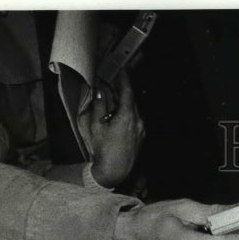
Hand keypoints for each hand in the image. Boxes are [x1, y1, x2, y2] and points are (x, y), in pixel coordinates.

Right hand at [79, 70, 144, 188]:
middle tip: (111, 82)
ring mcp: (141, 130)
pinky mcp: (141, 136)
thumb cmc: (104, 149)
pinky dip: (127, 114)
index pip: (127, 92)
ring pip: (133, 110)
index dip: (124, 79)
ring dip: (123, 103)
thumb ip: (99, 106)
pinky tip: (116, 116)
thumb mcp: (96, 125)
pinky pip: (135, 120)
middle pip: (131, 100)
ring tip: (112, 99)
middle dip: (122, 91)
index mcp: (127, 116)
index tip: (122, 70)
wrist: (115, 170)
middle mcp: (138, 122)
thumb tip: (99, 92)